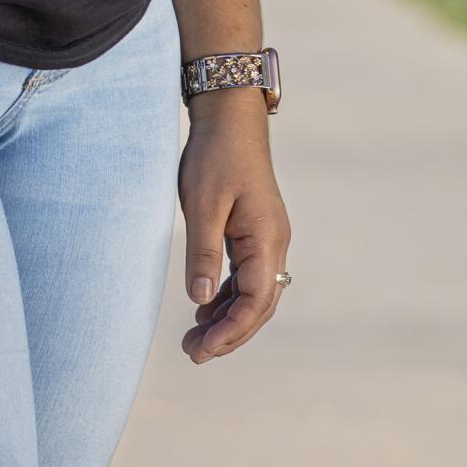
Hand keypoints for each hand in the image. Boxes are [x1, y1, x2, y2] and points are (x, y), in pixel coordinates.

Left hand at [177, 96, 290, 363]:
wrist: (229, 114)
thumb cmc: (215, 154)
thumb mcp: (203, 203)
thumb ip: (202, 252)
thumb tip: (200, 299)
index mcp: (267, 240)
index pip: (255, 303)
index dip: (230, 332)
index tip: (202, 350)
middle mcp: (274, 243)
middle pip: (257, 305)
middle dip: (228, 334)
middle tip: (192, 353)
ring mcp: (266, 237)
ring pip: (252, 292)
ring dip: (226, 317)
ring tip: (195, 338)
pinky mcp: (254, 229)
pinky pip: (245, 274)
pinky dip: (227, 294)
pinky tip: (204, 305)